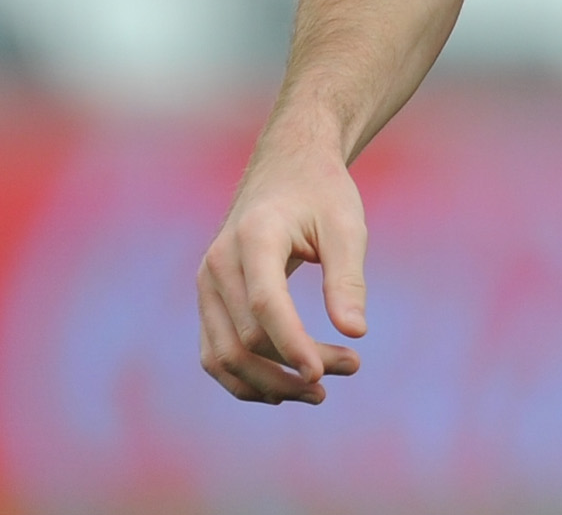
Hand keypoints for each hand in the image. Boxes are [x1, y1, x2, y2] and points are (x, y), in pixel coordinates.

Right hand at [196, 131, 367, 403]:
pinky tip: (286, 389)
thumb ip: (348, 278)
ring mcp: (206, 284)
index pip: (265, 304)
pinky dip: (246, 380)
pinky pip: (215, 354)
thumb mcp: (346, 226)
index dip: (293, 345)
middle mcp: (218, 263)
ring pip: (224, 356)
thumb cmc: (321, 194)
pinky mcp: (208, 301)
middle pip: (246, 339)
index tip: (327, 373)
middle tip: (353, 367)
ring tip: (320, 393)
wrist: (286, 168)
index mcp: (254, 236)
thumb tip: (355, 332)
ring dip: (269, 385)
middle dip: (296, 367)